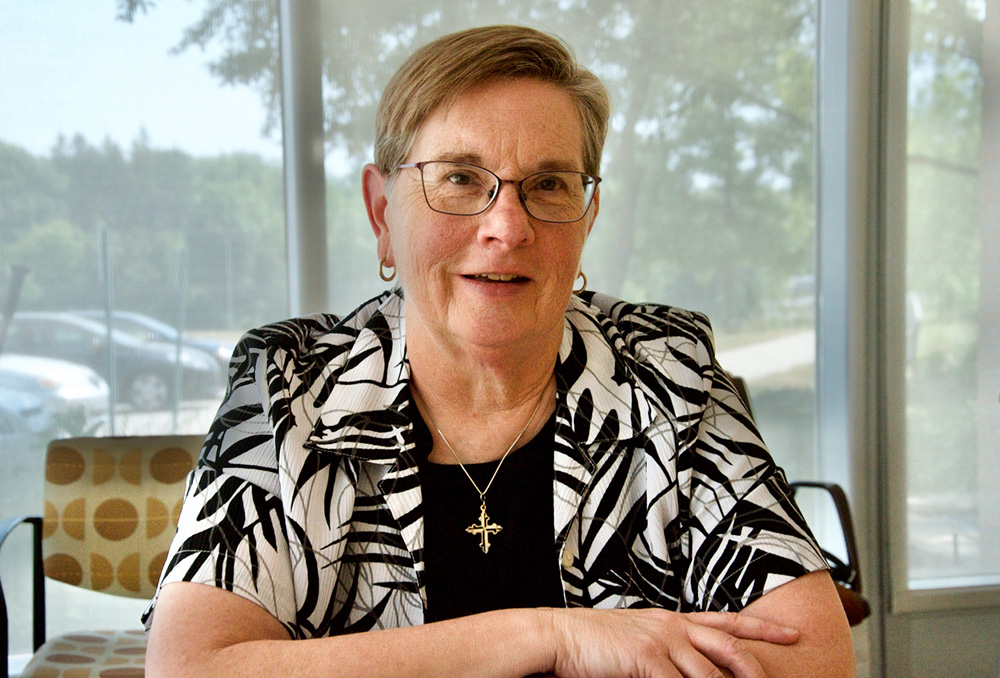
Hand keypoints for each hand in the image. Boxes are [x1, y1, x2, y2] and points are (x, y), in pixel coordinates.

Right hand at [545, 607, 798, 677]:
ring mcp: (661, 640)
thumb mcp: (635, 639)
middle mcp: (672, 625)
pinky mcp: (647, 658)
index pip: (726, 622)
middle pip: (730, 646)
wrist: (557, 636)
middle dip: (759, 668)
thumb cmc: (591, 643)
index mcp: (671, 619)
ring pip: (711, 672)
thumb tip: (682, 667)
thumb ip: (663, 650)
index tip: (791, 634)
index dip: (762, 628)